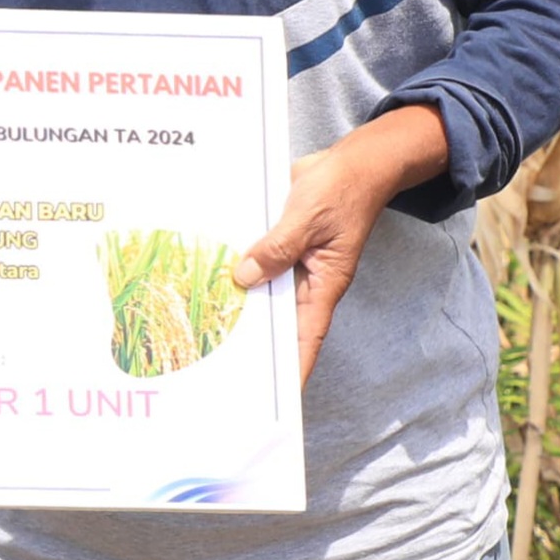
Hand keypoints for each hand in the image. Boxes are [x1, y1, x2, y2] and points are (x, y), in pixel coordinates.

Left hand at [230, 105, 447, 383]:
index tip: (279, 397)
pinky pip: (258, 261)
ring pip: (264, 292)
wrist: (353, 162)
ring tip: (206, 330)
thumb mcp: (307, 218)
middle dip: (257, 342)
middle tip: (224, 369)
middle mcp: (308, 280)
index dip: (294, 367)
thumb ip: (276, 248)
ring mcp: (293, 263)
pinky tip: (208, 273)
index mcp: (324, 284)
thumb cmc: (342, 190)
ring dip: (241, 302)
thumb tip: (243, 277)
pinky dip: (239, 267)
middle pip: (280, 320)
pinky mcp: (281, 243)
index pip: (307, 337)